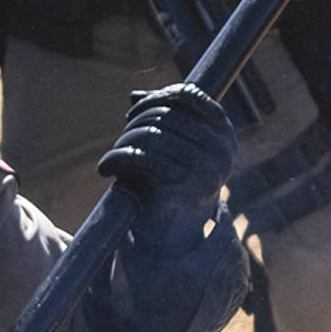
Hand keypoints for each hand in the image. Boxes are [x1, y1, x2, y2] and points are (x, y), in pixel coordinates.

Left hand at [98, 83, 234, 246]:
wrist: (174, 237)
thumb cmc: (170, 186)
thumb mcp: (171, 148)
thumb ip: (160, 120)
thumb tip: (135, 94)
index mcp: (223, 133)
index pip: (188, 95)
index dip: (156, 97)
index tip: (134, 112)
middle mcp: (220, 148)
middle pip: (165, 114)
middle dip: (135, 123)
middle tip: (121, 140)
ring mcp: (205, 166)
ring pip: (150, 134)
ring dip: (123, 143)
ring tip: (113, 158)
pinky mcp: (182, 184)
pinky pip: (139, 156)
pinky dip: (115, 159)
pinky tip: (106, 169)